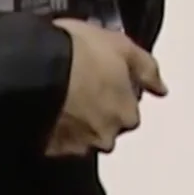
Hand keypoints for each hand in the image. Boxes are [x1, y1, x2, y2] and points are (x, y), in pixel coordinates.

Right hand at [44, 18, 166, 157]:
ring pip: (81, 136)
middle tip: (79, 86)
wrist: (32, 68)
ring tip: (59, 96)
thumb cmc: (79, 52)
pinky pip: (54, 140)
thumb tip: (161, 88)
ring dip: (74, 121)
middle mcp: (105, 136)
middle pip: (106, 126)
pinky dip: (53, 128)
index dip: (115, 90)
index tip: (102, 76)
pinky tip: (45, 108)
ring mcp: (75, 145)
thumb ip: (147, 68)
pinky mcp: (47, 149)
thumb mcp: (120, 45)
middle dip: (96, 111)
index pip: (129, 108)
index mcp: (127, 113)